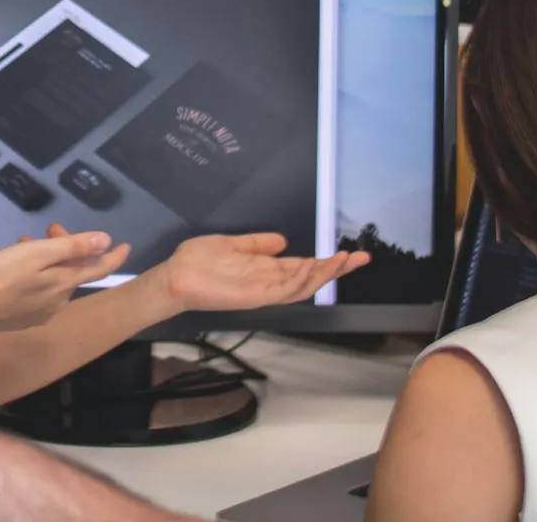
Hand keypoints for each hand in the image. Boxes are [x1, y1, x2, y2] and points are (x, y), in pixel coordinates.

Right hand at [0, 229, 131, 332]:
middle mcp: (59, 301)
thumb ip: (72, 247)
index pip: (99, 269)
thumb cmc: (2, 274)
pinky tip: (18, 266)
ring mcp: (42, 312)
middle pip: (73, 270)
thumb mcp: (37, 253)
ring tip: (26, 241)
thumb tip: (106, 241)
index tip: (126, 245)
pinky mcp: (26, 317)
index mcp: (64, 283)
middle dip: (67, 247)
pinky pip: (41, 290)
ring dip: (48, 258)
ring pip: (55, 278)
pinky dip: (37, 274)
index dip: (114, 256)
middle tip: (49, 228)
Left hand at [159, 232, 368, 313]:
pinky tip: (313, 269)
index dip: (327, 262)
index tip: (349, 254)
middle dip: (336, 269)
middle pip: (310, 278)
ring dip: (324, 274)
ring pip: (302, 286)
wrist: (175, 277)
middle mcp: (269, 282)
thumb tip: (282, 240)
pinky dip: (300, 281)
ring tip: (344, 260)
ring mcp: (263, 290)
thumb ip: (257, 244)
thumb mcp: (231, 244)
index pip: (303, 266)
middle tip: (361, 258)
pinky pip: (282, 291)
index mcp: (266, 269)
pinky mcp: (253, 296)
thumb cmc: (198, 261)